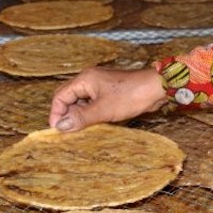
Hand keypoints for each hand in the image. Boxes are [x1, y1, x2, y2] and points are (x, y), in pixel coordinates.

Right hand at [48, 67, 166, 131]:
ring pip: (81, 103)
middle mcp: (89, 80)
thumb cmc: (131, 95)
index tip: (58, 130)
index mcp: (85, 80)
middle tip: (69, 133)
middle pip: (69, 98)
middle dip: (67, 115)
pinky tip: (93, 126)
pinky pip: (93, 104)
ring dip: (79, 116)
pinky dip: (90, 115)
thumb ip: (81, 118)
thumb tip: (60, 126)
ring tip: (81, 131)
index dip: (56, 113)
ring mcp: (100, 86)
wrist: (156, 88)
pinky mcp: (109, 93)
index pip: (60, 96)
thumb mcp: (103, 110)